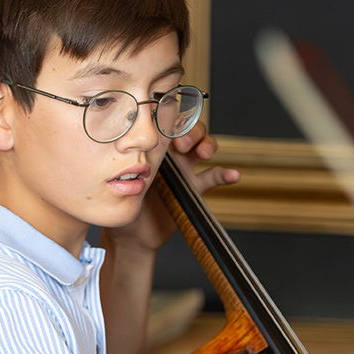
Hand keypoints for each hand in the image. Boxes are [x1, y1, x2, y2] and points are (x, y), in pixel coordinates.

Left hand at [107, 122, 240, 253]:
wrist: (134, 234)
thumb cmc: (122, 205)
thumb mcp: (119, 181)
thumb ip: (124, 167)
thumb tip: (121, 151)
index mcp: (151, 148)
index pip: (165, 123)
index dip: (171, 119)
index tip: (168, 127)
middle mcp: (169, 155)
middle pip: (188, 130)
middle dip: (190, 131)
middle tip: (182, 144)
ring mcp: (184, 170)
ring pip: (203, 147)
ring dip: (207, 145)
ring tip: (204, 153)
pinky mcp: (194, 188)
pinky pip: (213, 178)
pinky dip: (225, 175)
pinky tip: (233, 175)